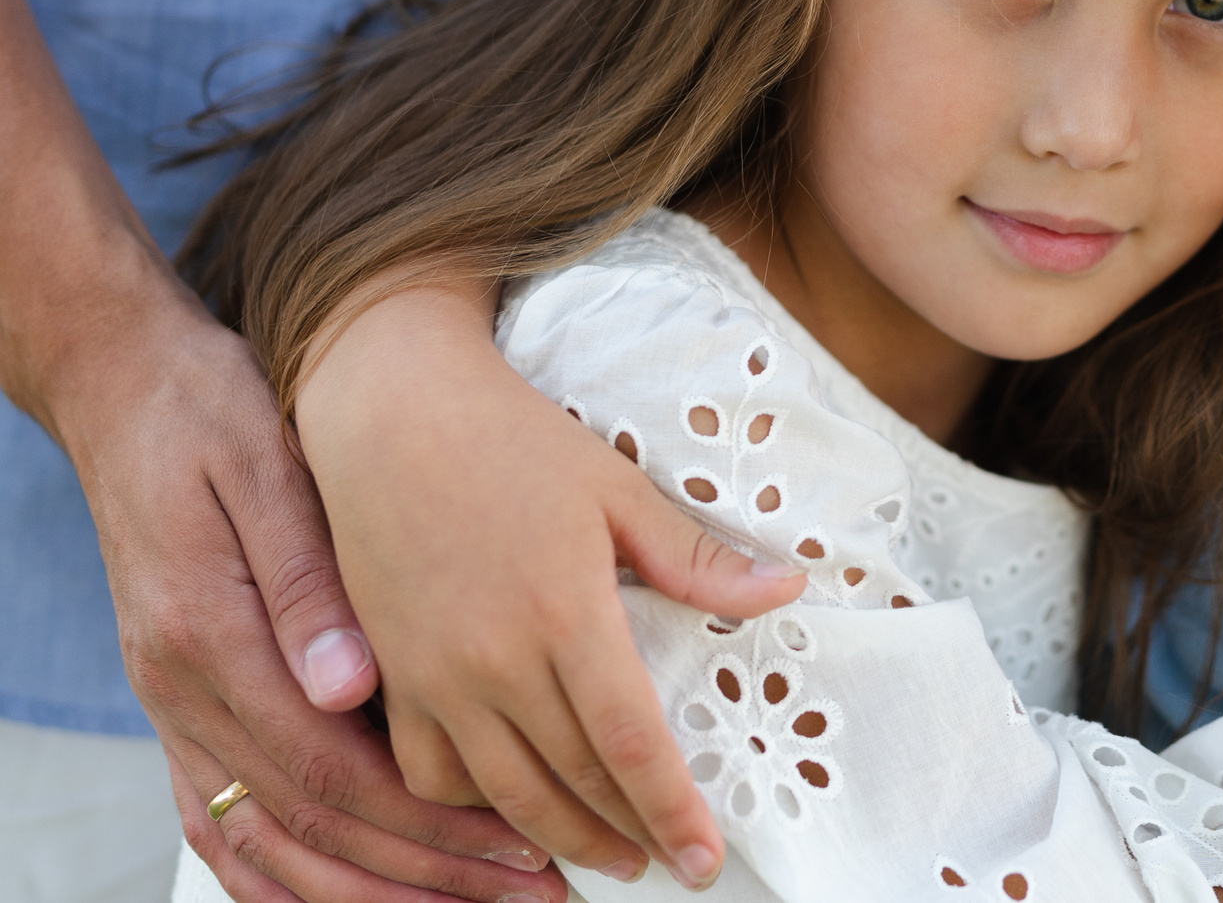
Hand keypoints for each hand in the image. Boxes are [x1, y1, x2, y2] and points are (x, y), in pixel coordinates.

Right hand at [56, 286, 565, 902]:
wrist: (126, 391)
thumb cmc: (211, 414)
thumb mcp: (265, 466)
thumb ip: (308, 579)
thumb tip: (351, 688)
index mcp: (213, 637)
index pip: (332, 772)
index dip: (431, 825)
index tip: (525, 847)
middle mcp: (183, 693)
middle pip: (312, 827)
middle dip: (430, 874)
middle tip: (537, 895)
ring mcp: (174, 709)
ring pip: (268, 847)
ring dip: (375, 892)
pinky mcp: (181, 706)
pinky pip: (229, 826)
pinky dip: (293, 880)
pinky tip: (365, 897)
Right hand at [296, 281, 805, 890]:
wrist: (388, 412)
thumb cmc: (513, 441)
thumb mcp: (618, 489)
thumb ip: (697, 560)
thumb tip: (788, 590)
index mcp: (566, 615)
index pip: (630, 744)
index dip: (671, 811)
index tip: (703, 859)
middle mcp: (495, 662)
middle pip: (571, 783)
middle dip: (627, 835)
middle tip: (670, 866)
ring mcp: (432, 677)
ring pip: (501, 796)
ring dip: (559, 840)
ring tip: (608, 858)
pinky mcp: (389, 676)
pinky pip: (427, 773)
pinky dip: (472, 809)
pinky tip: (512, 813)